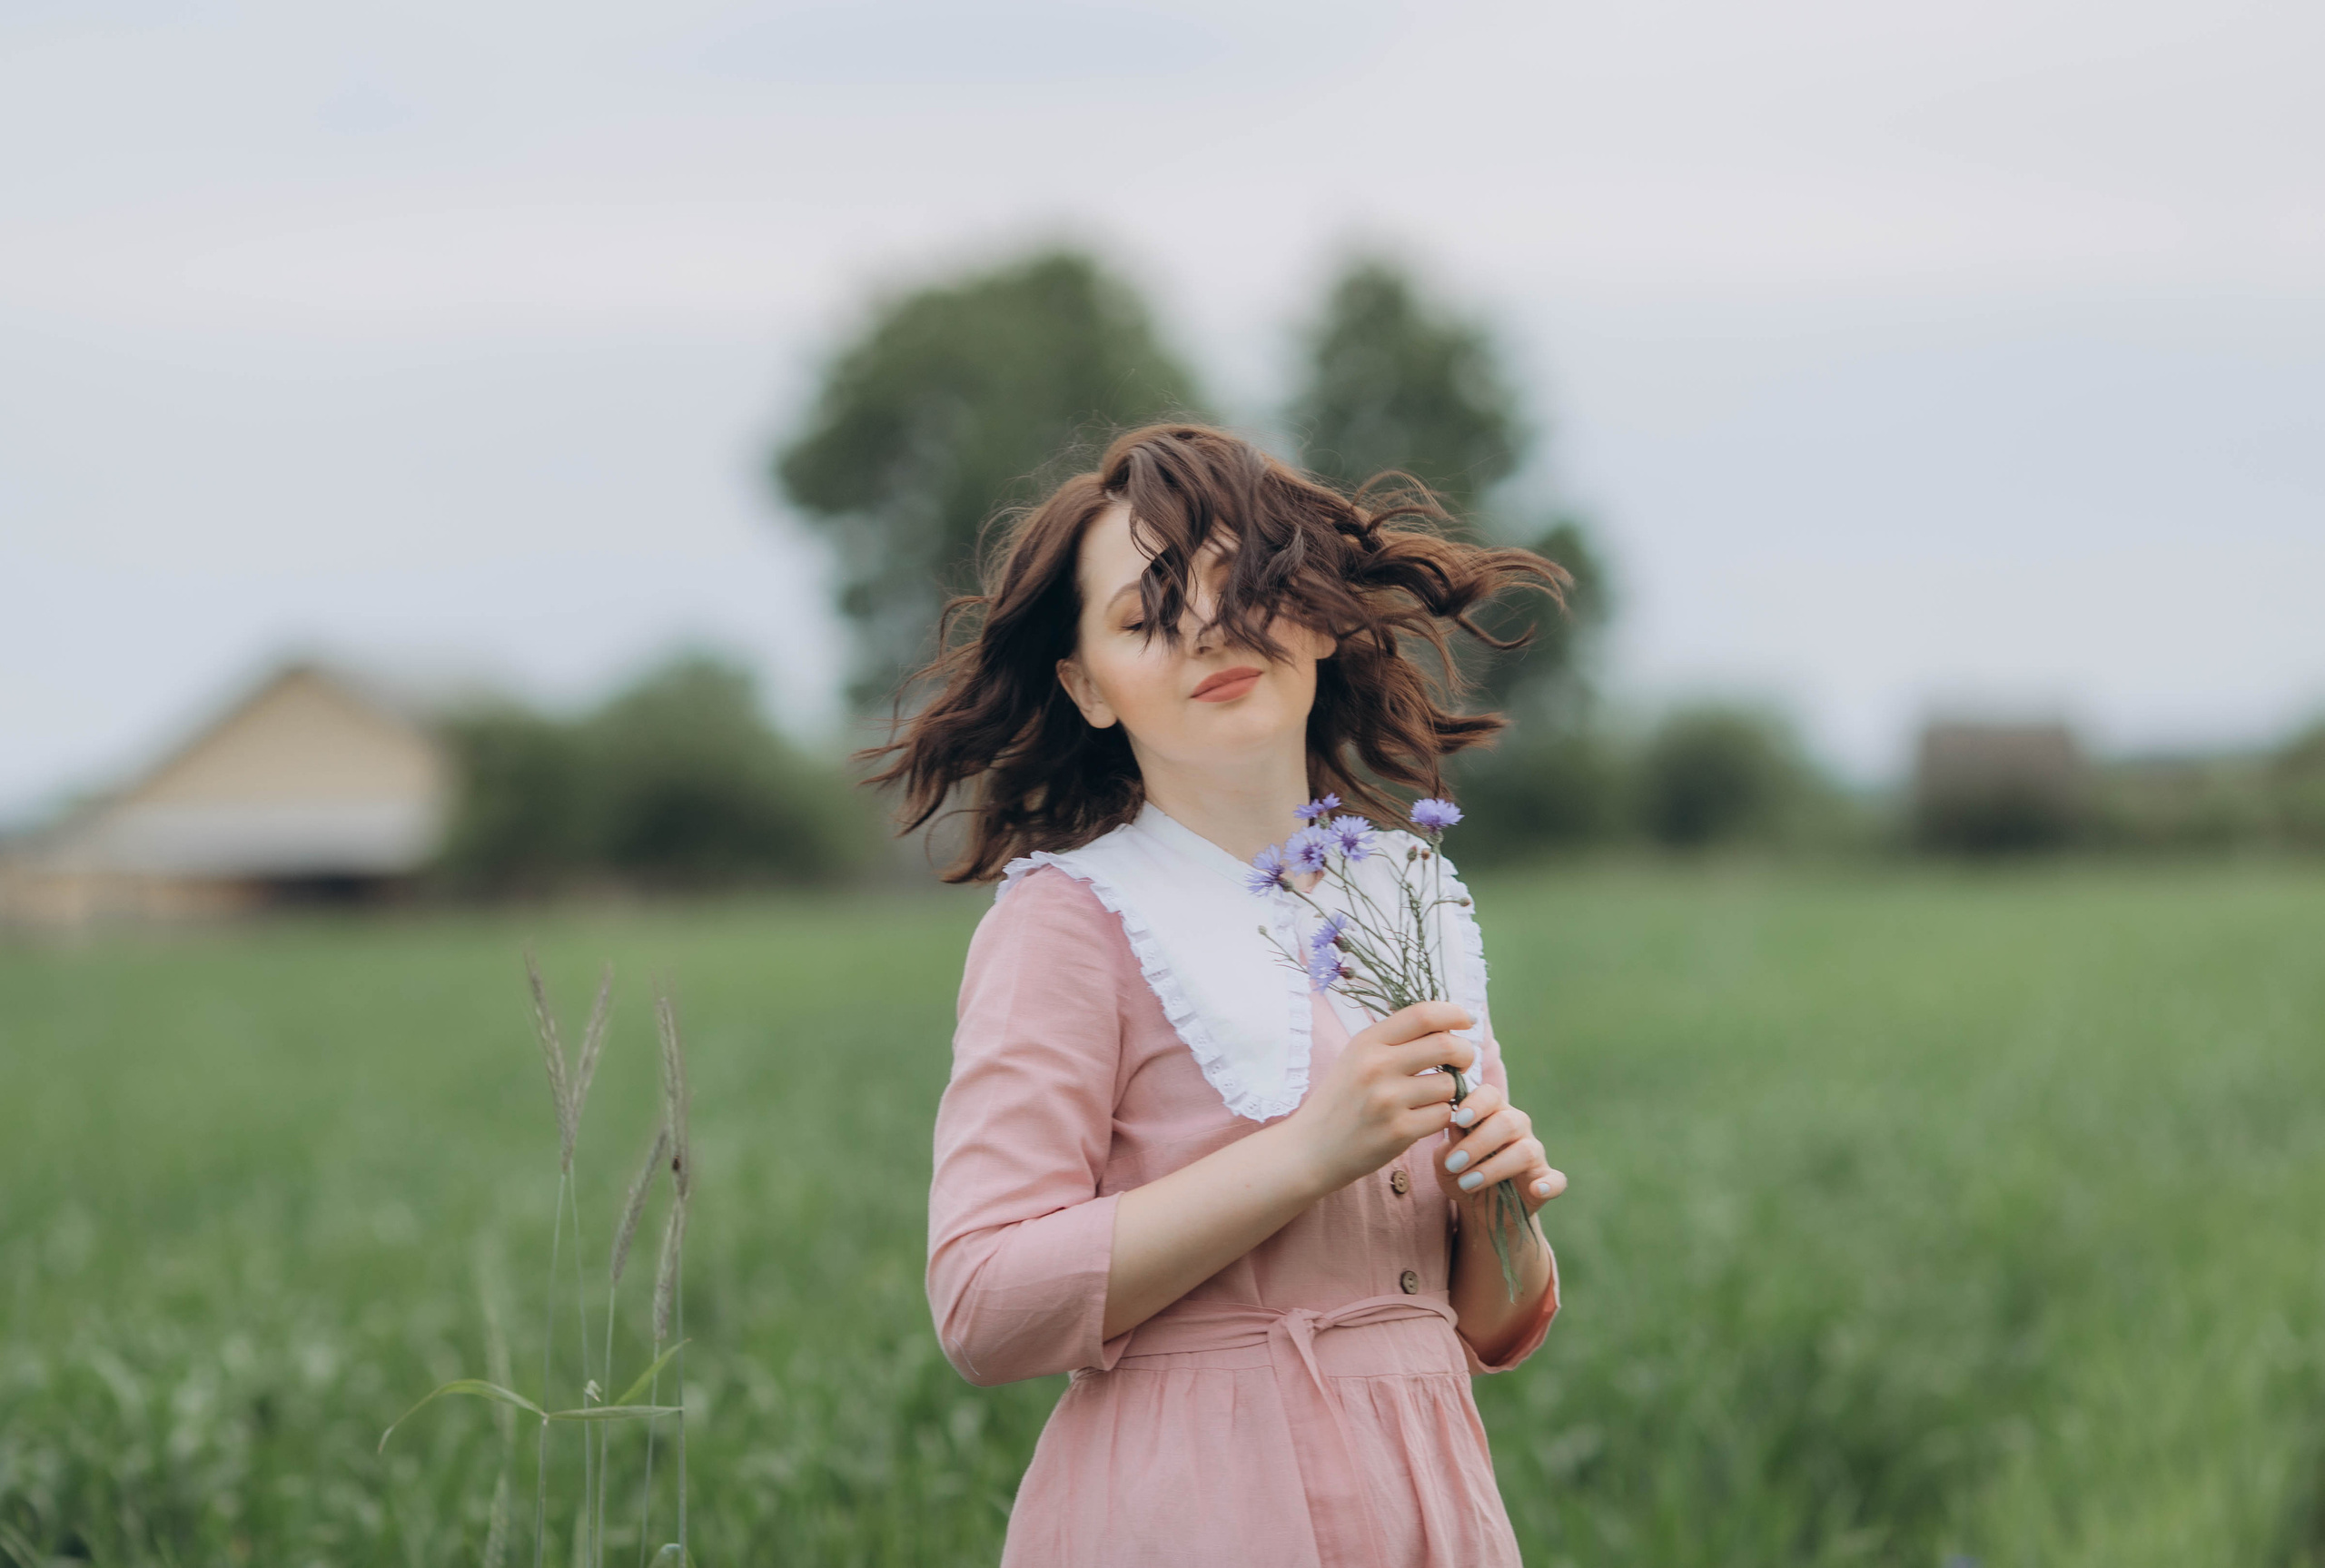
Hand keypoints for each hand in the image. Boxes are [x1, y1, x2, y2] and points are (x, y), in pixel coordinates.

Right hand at [1286, 1001, 1475, 1192]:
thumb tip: (1446, 1025)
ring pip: (1449, 1084)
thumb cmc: (1341, 1101)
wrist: (1310, 1149)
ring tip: (1433, 1096)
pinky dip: (1441, 1116)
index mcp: (1367, 1042)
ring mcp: (1387, 1100)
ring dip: (1451, 1091)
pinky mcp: (1398, 1131)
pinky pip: (1443, 1115)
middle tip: (1462, 1062)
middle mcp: (1376, 1066)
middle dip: (1465, 1052)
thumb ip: (1395, 1040)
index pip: (1422, 1014)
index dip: (1453, 1013)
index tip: (1466, 1021)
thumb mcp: (1356, 1058)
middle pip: (1446, 1045)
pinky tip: (1424, 1118)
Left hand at [1433, 1079, 1564, 1213]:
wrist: (1478, 1211)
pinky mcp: (1546, 1181)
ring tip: (1467, 1183)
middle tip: (1454, 1164)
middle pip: (1507, 1122)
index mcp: (1492, 1113)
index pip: (1490, 1095)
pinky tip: (1536, 1190)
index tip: (1459, 1119)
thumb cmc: (1461, 1176)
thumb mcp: (1444, 1165)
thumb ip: (1446, 1148)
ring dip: (1494, 1168)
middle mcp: (1517, 1127)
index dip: (1476, 1104)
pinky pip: (1555, 1180)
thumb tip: (1454, 1129)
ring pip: (1525, 1151)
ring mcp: (1535, 1153)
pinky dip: (1548, 1185)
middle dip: (1478, 1143)